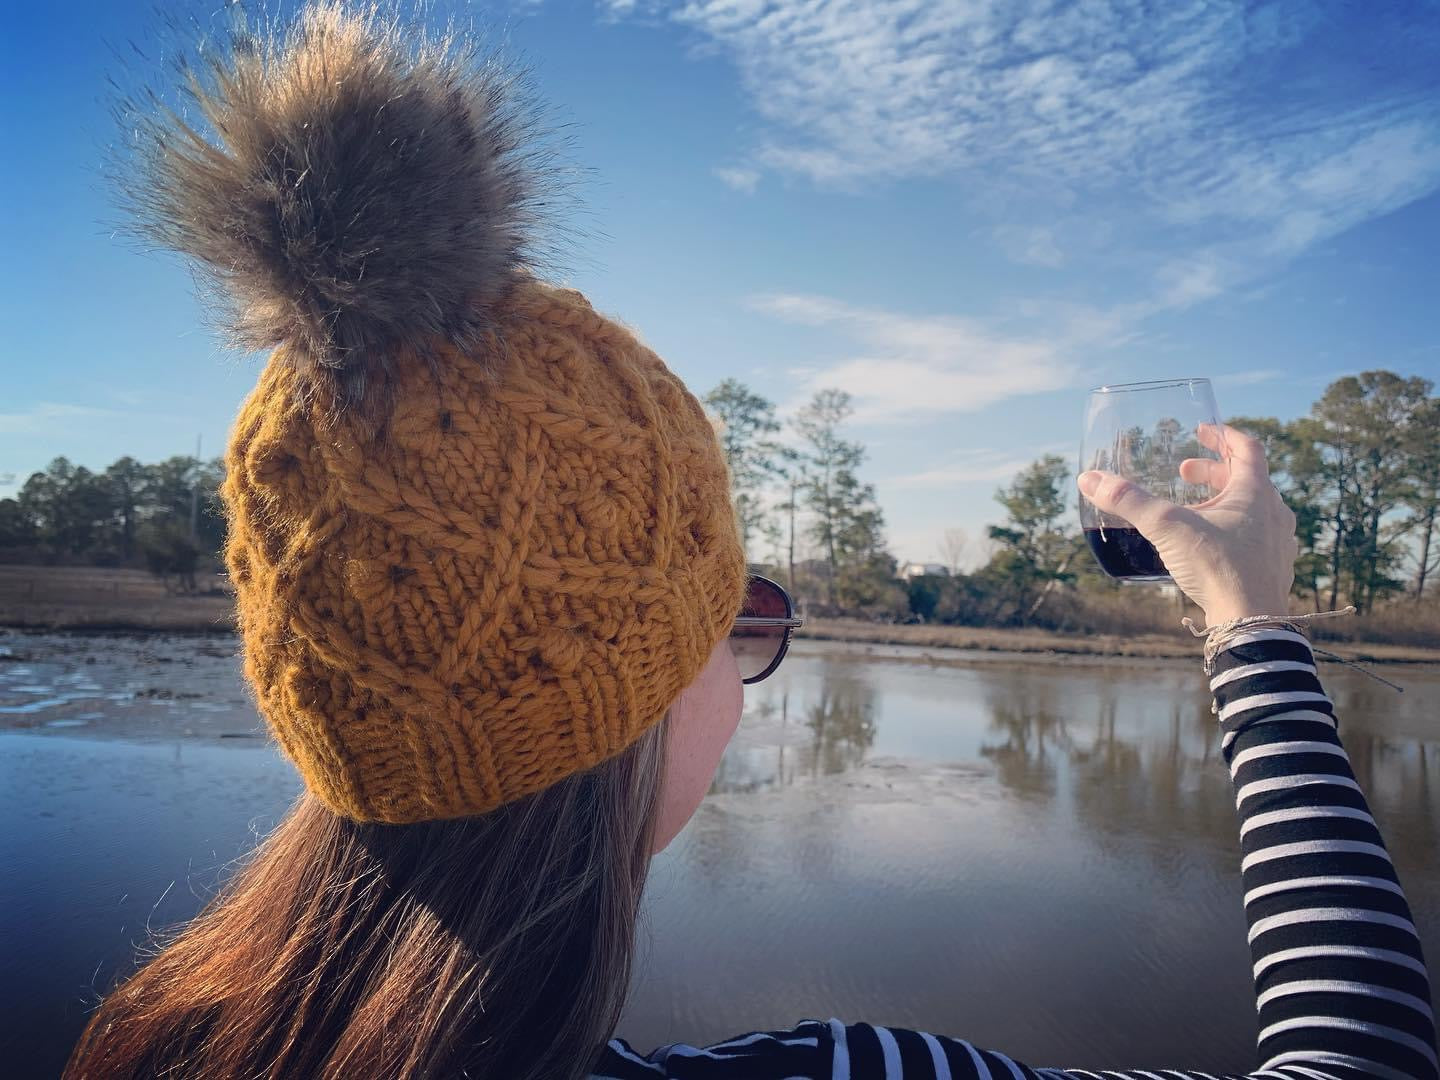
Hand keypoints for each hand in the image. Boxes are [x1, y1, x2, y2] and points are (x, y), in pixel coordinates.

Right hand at [1077, 423, 1297, 624]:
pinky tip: (1210, 545)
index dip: (1222, 436)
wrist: (1250, 620)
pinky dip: (1233, 530)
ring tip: (1195, 509)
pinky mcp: (1273, 567)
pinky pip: (1255, 537)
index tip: (1201, 432)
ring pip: (1252, 509)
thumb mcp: (1168, 527)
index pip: (1246, 448)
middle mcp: (1274, 512)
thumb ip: (1129, 502)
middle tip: (1184, 474)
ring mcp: (1278, 541)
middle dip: (1212, 472)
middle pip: (1246, 479)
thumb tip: (1090, 479)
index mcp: (1256, 491)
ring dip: (1224, 501)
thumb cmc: (1218, 567)